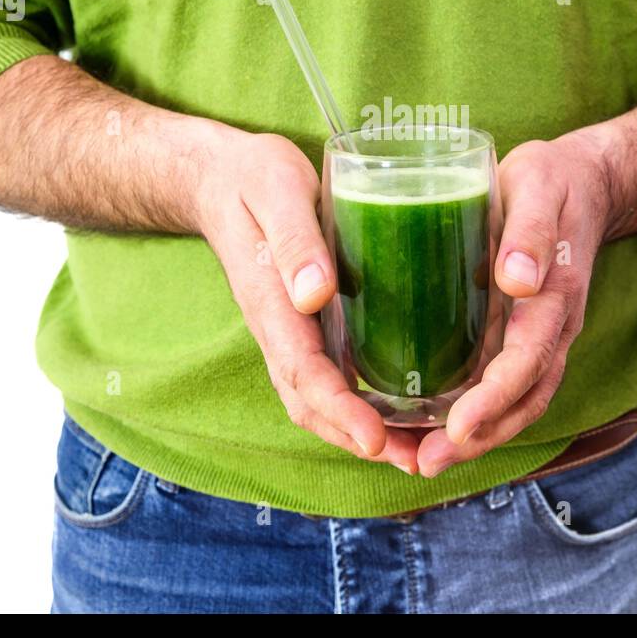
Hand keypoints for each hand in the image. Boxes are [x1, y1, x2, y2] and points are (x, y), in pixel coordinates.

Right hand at [193, 124, 420, 473]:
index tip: (376, 438)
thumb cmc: (253, 177)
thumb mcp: (276, 189)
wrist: (219, 177)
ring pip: (319, 396)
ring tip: (417, 451)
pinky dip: (361, 402)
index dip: (340, 410)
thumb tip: (316, 294)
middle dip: (359, 438)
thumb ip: (293, 240)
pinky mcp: (305, 321)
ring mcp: (290, 328)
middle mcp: (279, 326)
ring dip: (363, 429)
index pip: (303, 371)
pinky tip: (402, 408)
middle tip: (415, 460)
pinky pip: (328, 374)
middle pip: (311, 401)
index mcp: (271, 301)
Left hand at [416, 129, 612, 477]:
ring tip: (422, 461)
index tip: (457, 427)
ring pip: (518, 402)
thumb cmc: (552, 181)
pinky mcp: (524, 334)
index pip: (529, 360)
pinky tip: (431, 427)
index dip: (495, 398)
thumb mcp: (537, 187)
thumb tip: (517, 280)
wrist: (584, 182)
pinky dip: (478, 415)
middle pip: (525, 399)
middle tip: (425, 463)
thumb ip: (529, 231)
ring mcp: (542, 335)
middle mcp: (554, 326)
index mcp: (556, 295)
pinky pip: (506, 385)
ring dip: (476, 438)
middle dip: (478, 438)